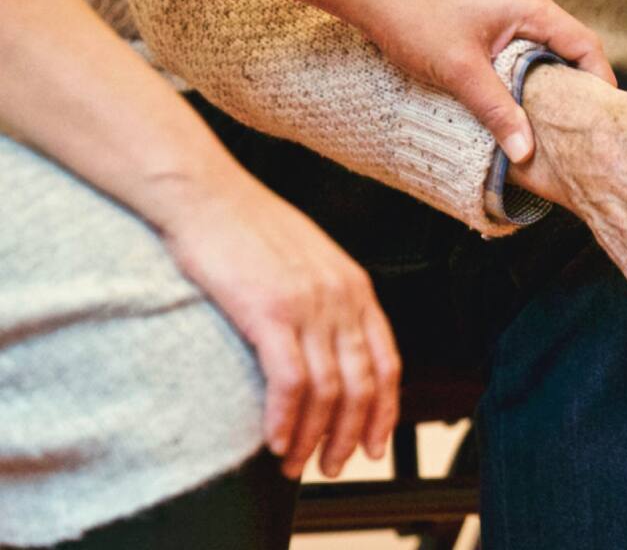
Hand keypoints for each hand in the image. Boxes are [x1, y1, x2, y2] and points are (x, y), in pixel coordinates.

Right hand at [151, 168, 400, 479]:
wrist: (205, 194)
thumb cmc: (247, 227)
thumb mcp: (308, 260)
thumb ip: (327, 300)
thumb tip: (329, 346)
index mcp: (356, 286)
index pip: (388, 362)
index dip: (384, 411)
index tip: (373, 444)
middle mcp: (342, 297)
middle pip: (363, 385)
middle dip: (350, 435)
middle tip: (331, 466)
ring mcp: (309, 304)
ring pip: (329, 390)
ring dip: (314, 437)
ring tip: (296, 464)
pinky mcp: (270, 310)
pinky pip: (290, 381)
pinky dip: (285, 419)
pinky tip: (275, 440)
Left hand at [352, 0, 616, 163]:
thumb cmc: (413, 19)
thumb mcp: (460, 72)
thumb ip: (498, 111)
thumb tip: (526, 152)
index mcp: (528, 5)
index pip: (584, 44)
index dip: (599, 81)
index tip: (602, 117)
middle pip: (569, 44)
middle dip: (576, 84)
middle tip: (579, 125)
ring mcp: (506, 1)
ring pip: (544, 44)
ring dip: (548, 77)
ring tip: (550, 117)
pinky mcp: (488, 10)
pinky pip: (522, 41)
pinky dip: (526, 68)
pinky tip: (516, 94)